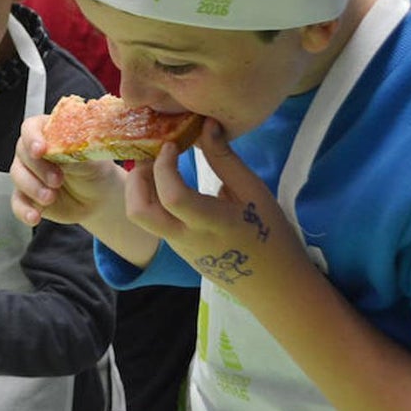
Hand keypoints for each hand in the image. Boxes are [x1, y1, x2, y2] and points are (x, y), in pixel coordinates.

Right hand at [10, 114, 123, 227]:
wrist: (97, 198)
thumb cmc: (93, 170)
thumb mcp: (89, 159)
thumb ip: (72, 152)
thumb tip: (59, 150)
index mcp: (47, 133)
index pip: (31, 128)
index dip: (32, 138)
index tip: (40, 150)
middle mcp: (32, 152)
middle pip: (22, 154)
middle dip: (39, 169)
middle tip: (57, 180)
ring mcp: (28, 175)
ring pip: (18, 178)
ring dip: (33, 189)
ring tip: (51, 198)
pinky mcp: (27, 197)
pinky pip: (18, 203)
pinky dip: (24, 211)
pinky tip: (34, 217)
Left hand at [126, 119, 312, 303]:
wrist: (274, 286)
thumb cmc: (270, 234)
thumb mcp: (254, 192)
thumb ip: (224, 159)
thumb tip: (205, 124)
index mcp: (213, 223)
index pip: (173, 196)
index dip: (164, 165)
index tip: (171, 144)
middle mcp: (187, 239)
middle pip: (139, 212)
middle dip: (136, 178)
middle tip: (152, 155)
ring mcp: (178, 248)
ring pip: (142, 218)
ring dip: (139, 188)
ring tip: (157, 165)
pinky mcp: (176, 251)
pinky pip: (153, 222)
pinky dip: (151, 198)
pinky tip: (166, 182)